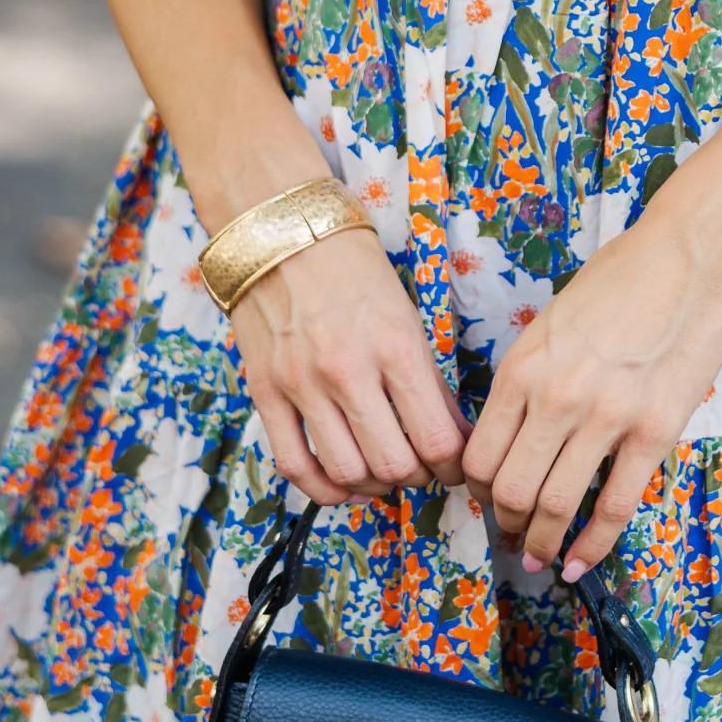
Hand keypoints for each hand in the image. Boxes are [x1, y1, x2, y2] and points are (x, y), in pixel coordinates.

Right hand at [233, 229, 468, 504]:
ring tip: (383, 472)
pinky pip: (294, 465)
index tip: (454, 465)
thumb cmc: (353, 270)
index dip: (453, 466)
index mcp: (395, 346)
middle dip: (418, 478)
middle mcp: (349, 370)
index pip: (436, 439)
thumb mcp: (406, 316)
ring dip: (374, 486)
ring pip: (348, 472)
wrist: (280, 233)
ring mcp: (302, 384)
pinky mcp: (266, 392)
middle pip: (395, 465)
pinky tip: (342, 485)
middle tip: (422, 468)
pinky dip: (324, 489)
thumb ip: (427, 380)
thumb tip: (453, 437)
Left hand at [461, 214, 721, 575]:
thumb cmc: (621, 281)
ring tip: (538, 558)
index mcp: (522, 368)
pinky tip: (580, 564)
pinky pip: (615, 507)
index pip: (478, 456)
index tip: (486, 501)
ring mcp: (606, 418)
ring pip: (555, 506)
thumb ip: (529, 378)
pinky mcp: (655, 432)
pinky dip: (592, 547)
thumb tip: (514, 434)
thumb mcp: (551, 323)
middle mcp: (556, 398)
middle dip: (503, 524)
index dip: (476, 492)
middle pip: (509, 490)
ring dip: (540, 543)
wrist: (690, 258)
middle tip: (509, 537)